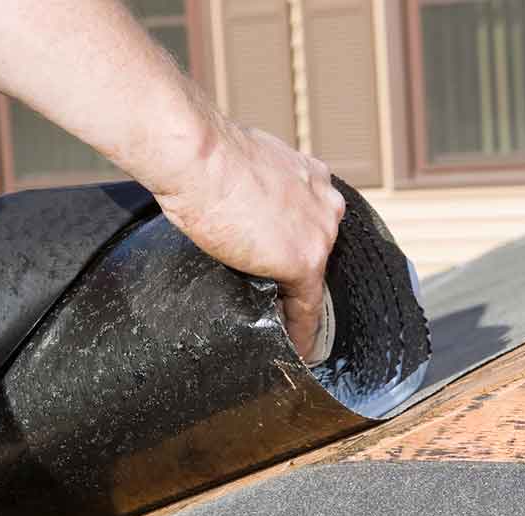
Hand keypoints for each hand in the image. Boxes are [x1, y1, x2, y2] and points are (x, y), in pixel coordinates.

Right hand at [155, 117, 344, 360]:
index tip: (287, 264)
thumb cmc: (204, 156)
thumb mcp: (244, 164)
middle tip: (283, 302)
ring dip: (301, 306)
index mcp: (311, 176)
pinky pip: (307, 308)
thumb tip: (235, 198)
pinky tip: (298, 350)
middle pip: (318, 250)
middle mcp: (326, 203)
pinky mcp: (305, 263)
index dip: (298, 245)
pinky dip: (303, 333)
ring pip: (313, 281)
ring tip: (292, 333)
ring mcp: (319, 234)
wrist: (198, 157)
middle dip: (300, 273)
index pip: (310, 220)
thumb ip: (256, 186)